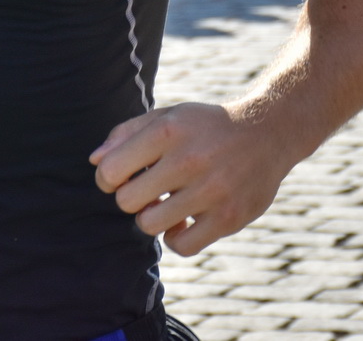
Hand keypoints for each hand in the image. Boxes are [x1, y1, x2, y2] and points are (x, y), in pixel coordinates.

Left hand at [91, 102, 291, 256]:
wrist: (267, 132)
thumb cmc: (205, 127)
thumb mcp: (168, 116)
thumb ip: (127, 133)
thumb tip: (95, 162)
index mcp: (169, 130)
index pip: (110, 171)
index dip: (108, 179)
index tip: (123, 177)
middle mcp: (189, 159)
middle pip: (127, 202)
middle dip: (132, 198)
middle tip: (149, 190)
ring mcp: (211, 190)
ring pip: (150, 225)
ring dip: (152, 218)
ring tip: (167, 204)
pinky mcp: (229, 217)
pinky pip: (181, 246)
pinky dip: (176, 238)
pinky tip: (185, 220)